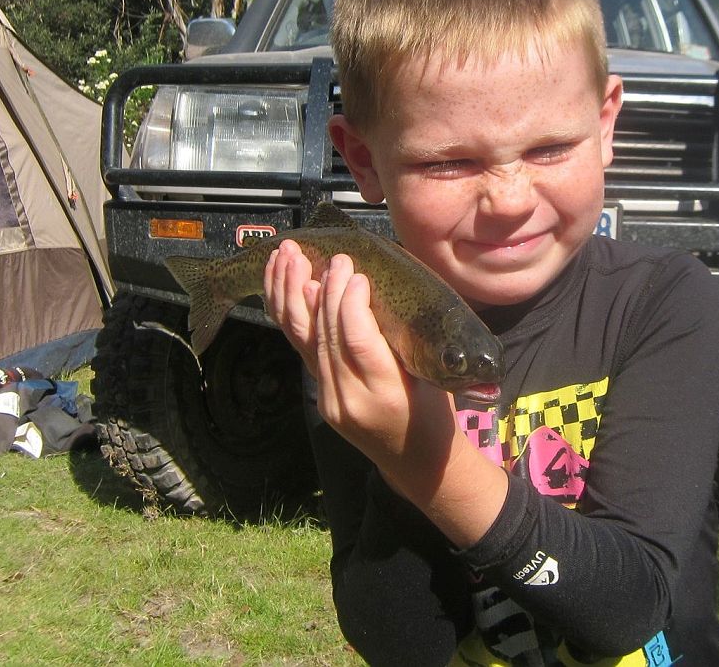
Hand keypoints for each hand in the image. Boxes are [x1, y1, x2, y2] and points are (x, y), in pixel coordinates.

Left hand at [265, 244, 454, 466]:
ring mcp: (328, 399)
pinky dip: (289, 312)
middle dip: (325, 290)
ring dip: (291, 293)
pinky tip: (284, 285)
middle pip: (327, 335)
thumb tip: (383, 281)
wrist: (416, 461)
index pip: (358, 341)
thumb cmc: (434, 414)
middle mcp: (349, 399)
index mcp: (386, 393)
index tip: (354, 272)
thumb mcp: (430, 375)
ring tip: (289, 257)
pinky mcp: (319, 395)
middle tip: (331, 257)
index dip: (350, 303)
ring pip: (302, 339)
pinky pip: (299, 347)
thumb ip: (404, 337)